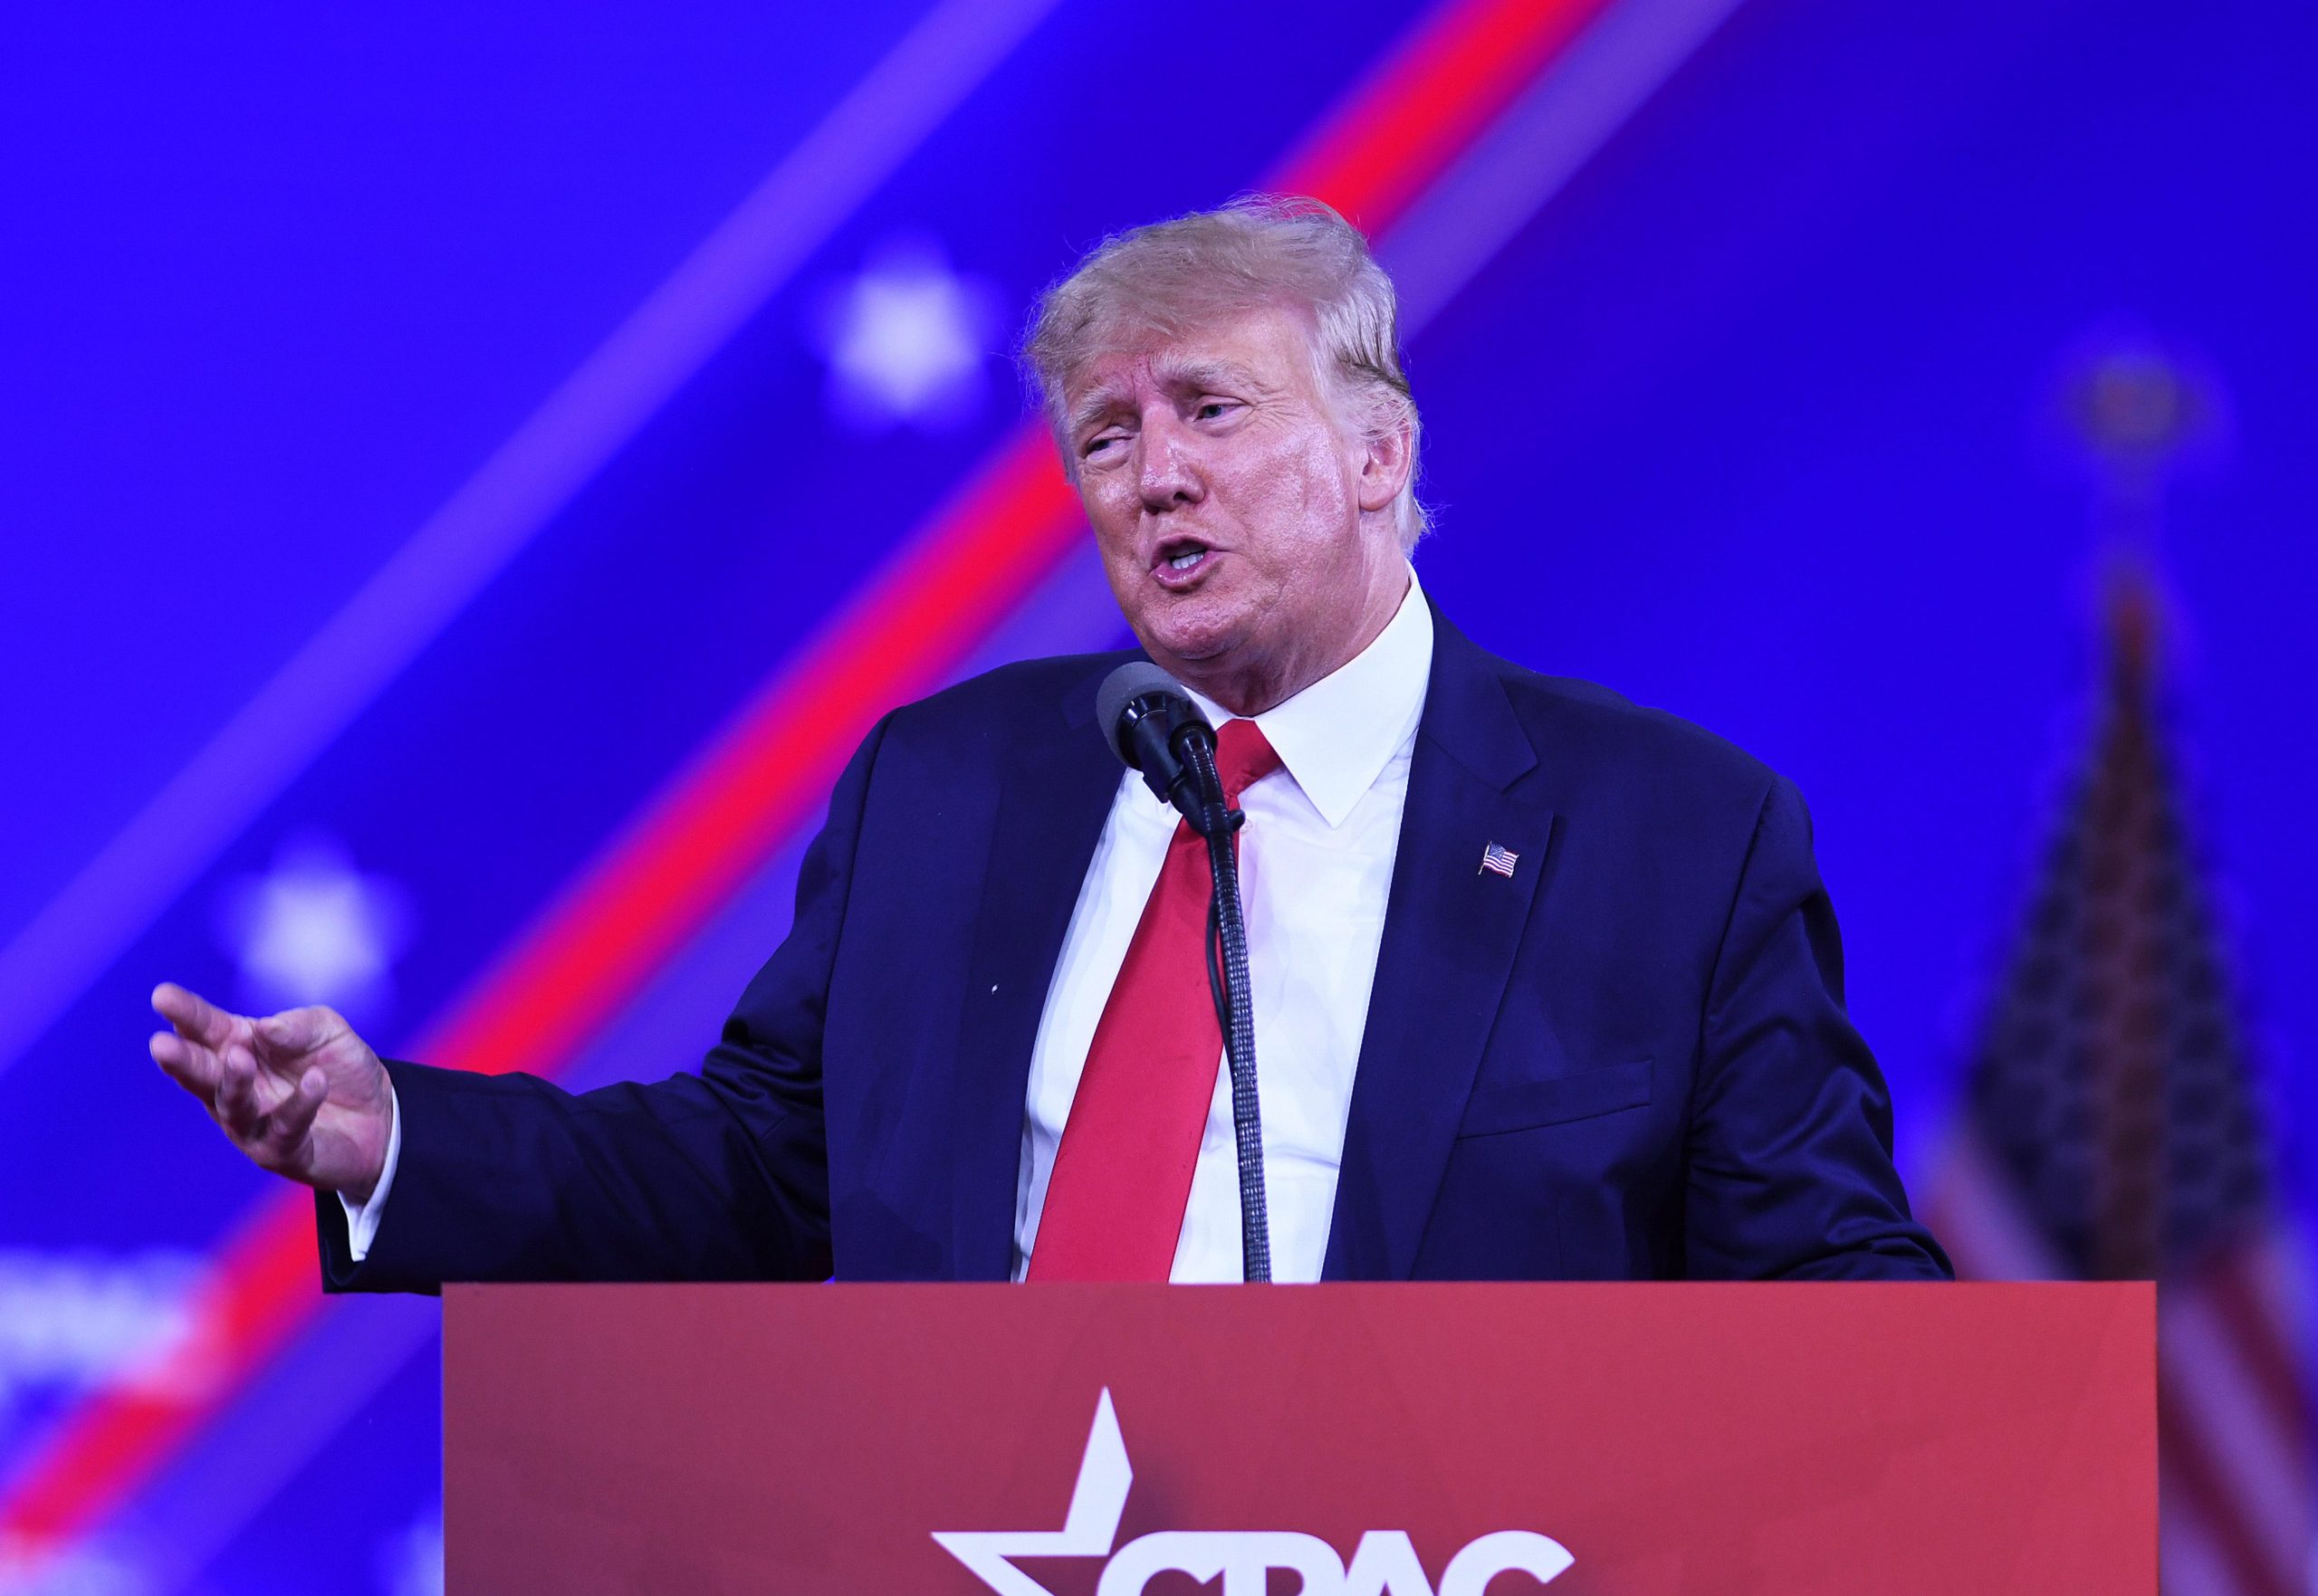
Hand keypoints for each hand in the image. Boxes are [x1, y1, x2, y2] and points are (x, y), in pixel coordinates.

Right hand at [149, 982, 395, 1201]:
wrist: (380, 1116)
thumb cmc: (338, 1066)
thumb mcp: (326, 1031)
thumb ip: (298, 1026)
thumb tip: (266, 1029)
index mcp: (238, 1047)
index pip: (206, 1028)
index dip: (185, 1013)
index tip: (162, 995)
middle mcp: (235, 1087)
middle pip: (201, 1073)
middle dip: (180, 1059)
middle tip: (161, 1044)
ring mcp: (252, 1124)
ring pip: (232, 1106)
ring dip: (233, 1082)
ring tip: (239, 1058)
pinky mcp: (281, 1152)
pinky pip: (286, 1127)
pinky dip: (300, 1104)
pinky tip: (316, 1081)